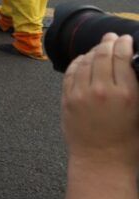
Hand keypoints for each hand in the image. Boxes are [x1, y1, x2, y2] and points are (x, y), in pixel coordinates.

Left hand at [63, 34, 138, 169]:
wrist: (101, 161)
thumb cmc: (127, 142)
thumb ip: (132, 87)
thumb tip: (129, 66)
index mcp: (126, 93)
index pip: (121, 57)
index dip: (122, 43)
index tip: (124, 39)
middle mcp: (102, 90)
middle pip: (102, 54)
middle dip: (107, 42)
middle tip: (111, 37)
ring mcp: (81, 93)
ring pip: (84, 61)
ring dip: (92, 51)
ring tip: (99, 48)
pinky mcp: (67, 99)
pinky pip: (70, 73)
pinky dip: (77, 63)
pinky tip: (83, 60)